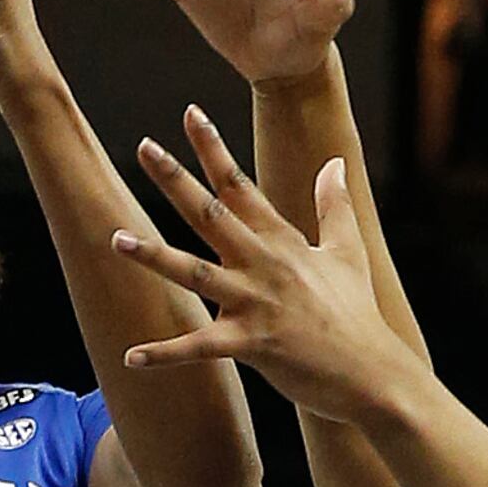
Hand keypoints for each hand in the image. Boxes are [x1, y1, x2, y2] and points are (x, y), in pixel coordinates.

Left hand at [109, 109, 423, 422]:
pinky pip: (200, 347)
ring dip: (155, 258)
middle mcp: (263, 264)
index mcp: (280, 240)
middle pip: (211, 214)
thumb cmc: (355, 313)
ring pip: (196, 273)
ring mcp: (256, 303)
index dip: (213, 148)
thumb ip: (334, 205)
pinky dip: (166, 353)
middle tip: (144, 148)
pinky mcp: (252, 344)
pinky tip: (131, 356)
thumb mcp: (348, 250)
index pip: (239, 185)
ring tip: (117, 239)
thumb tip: (334, 163)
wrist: (370, 372)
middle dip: (175, 180)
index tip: (189, 114)